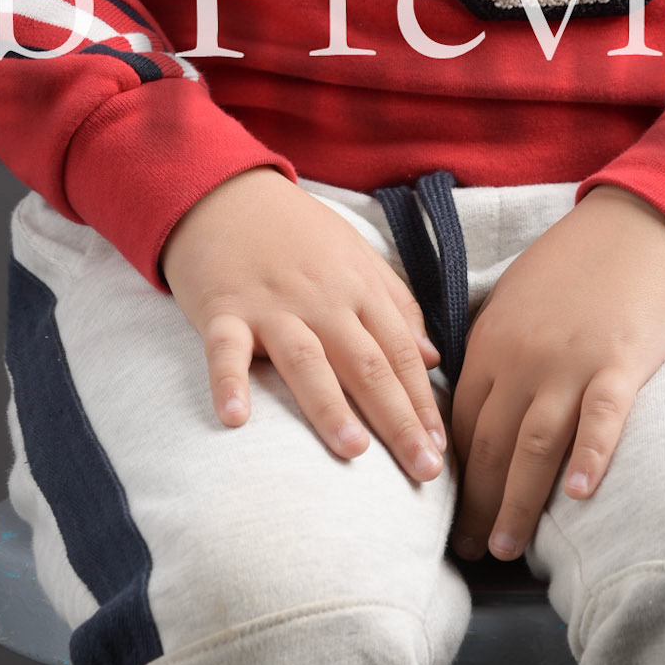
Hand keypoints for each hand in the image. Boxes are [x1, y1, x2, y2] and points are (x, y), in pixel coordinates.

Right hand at [160, 167, 448, 482]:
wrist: (226, 193)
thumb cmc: (297, 233)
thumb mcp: (355, 255)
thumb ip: (396, 305)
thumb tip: (433, 359)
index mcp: (358, 288)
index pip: (400, 352)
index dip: (423, 403)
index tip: (441, 451)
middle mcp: (321, 299)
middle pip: (366, 363)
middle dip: (397, 419)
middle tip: (422, 471)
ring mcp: (271, 305)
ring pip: (306, 359)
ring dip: (329, 406)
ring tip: (353, 452)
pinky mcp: (222, 309)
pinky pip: (225, 349)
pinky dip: (228, 382)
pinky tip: (235, 419)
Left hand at [450, 185, 664, 560]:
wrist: (635, 226)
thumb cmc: (574, 265)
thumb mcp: (514, 301)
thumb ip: (491, 350)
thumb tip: (468, 401)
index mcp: (491, 342)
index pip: (460, 421)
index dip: (454, 473)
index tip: (447, 514)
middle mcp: (522, 356)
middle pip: (491, 442)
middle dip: (476, 502)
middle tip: (469, 550)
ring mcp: (571, 361)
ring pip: (535, 443)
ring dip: (517, 500)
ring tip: (505, 547)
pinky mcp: (619, 362)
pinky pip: (602, 416)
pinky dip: (590, 456)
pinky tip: (580, 496)